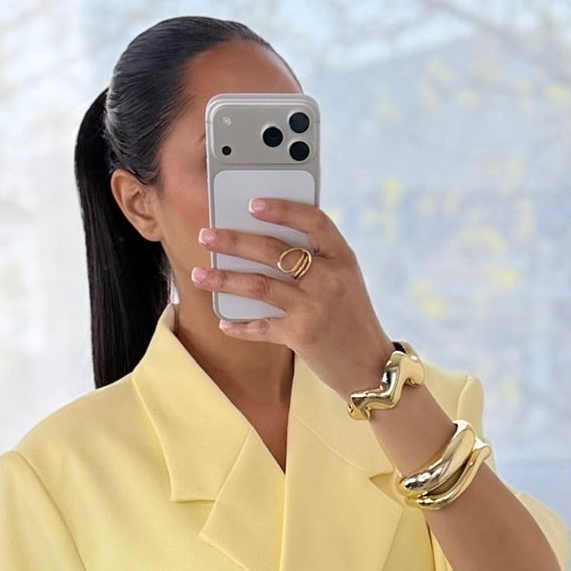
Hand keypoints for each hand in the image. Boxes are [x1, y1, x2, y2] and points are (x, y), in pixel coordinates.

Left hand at [190, 200, 393, 402]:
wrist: (371, 367)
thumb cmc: (352, 320)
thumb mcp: (345, 281)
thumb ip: (318, 260)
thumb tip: (266, 241)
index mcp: (343, 258)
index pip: (313, 221)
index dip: (282, 209)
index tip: (253, 204)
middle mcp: (329, 279)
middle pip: (273, 250)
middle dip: (234, 240)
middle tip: (206, 235)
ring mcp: (314, 307)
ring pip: (258, 285)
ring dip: (224, 278)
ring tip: (199, 274)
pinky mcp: (301, 335)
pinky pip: (261, 326)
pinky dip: (240, 326)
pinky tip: (224, 322)